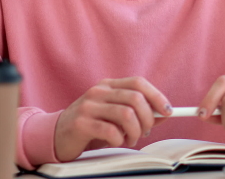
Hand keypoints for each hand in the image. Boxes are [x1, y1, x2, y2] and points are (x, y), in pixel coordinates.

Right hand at [54, 77, 171, 161]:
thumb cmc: (91, 126)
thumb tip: (165, 113)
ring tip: (131, 139)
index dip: (156, 96)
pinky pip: (111, 131)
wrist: (56, 136)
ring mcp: (88, 106)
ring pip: (126, 114)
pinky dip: (120, 139)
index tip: (168, 111)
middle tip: (146, 132)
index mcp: (109, 85)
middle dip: (147, 118)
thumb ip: (139, 113)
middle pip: (135, 98)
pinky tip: (115, 142)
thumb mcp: (116, 117)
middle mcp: (98, 91)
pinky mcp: (80, 123)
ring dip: (135, 132)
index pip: (138, 82)